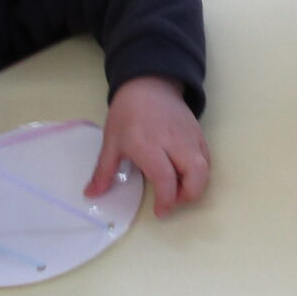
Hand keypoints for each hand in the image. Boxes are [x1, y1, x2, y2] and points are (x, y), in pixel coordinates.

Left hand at [88, 77, 210, 215]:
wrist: (149, 83)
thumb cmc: (127, 113)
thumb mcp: (111, 141)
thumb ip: (104, 171)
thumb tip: (91, 195)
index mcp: (148, 145)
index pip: (166, 178)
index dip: (166, 200)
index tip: (160, 212)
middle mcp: (173, 142)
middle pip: (196, 174)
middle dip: (189, 195)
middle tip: (173, 200)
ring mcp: (189, 137)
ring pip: (205, 167)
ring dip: (195, 185)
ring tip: (177, 188)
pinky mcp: (198, 133)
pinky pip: (206, 157)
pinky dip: (199, 171)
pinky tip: (184, 172)